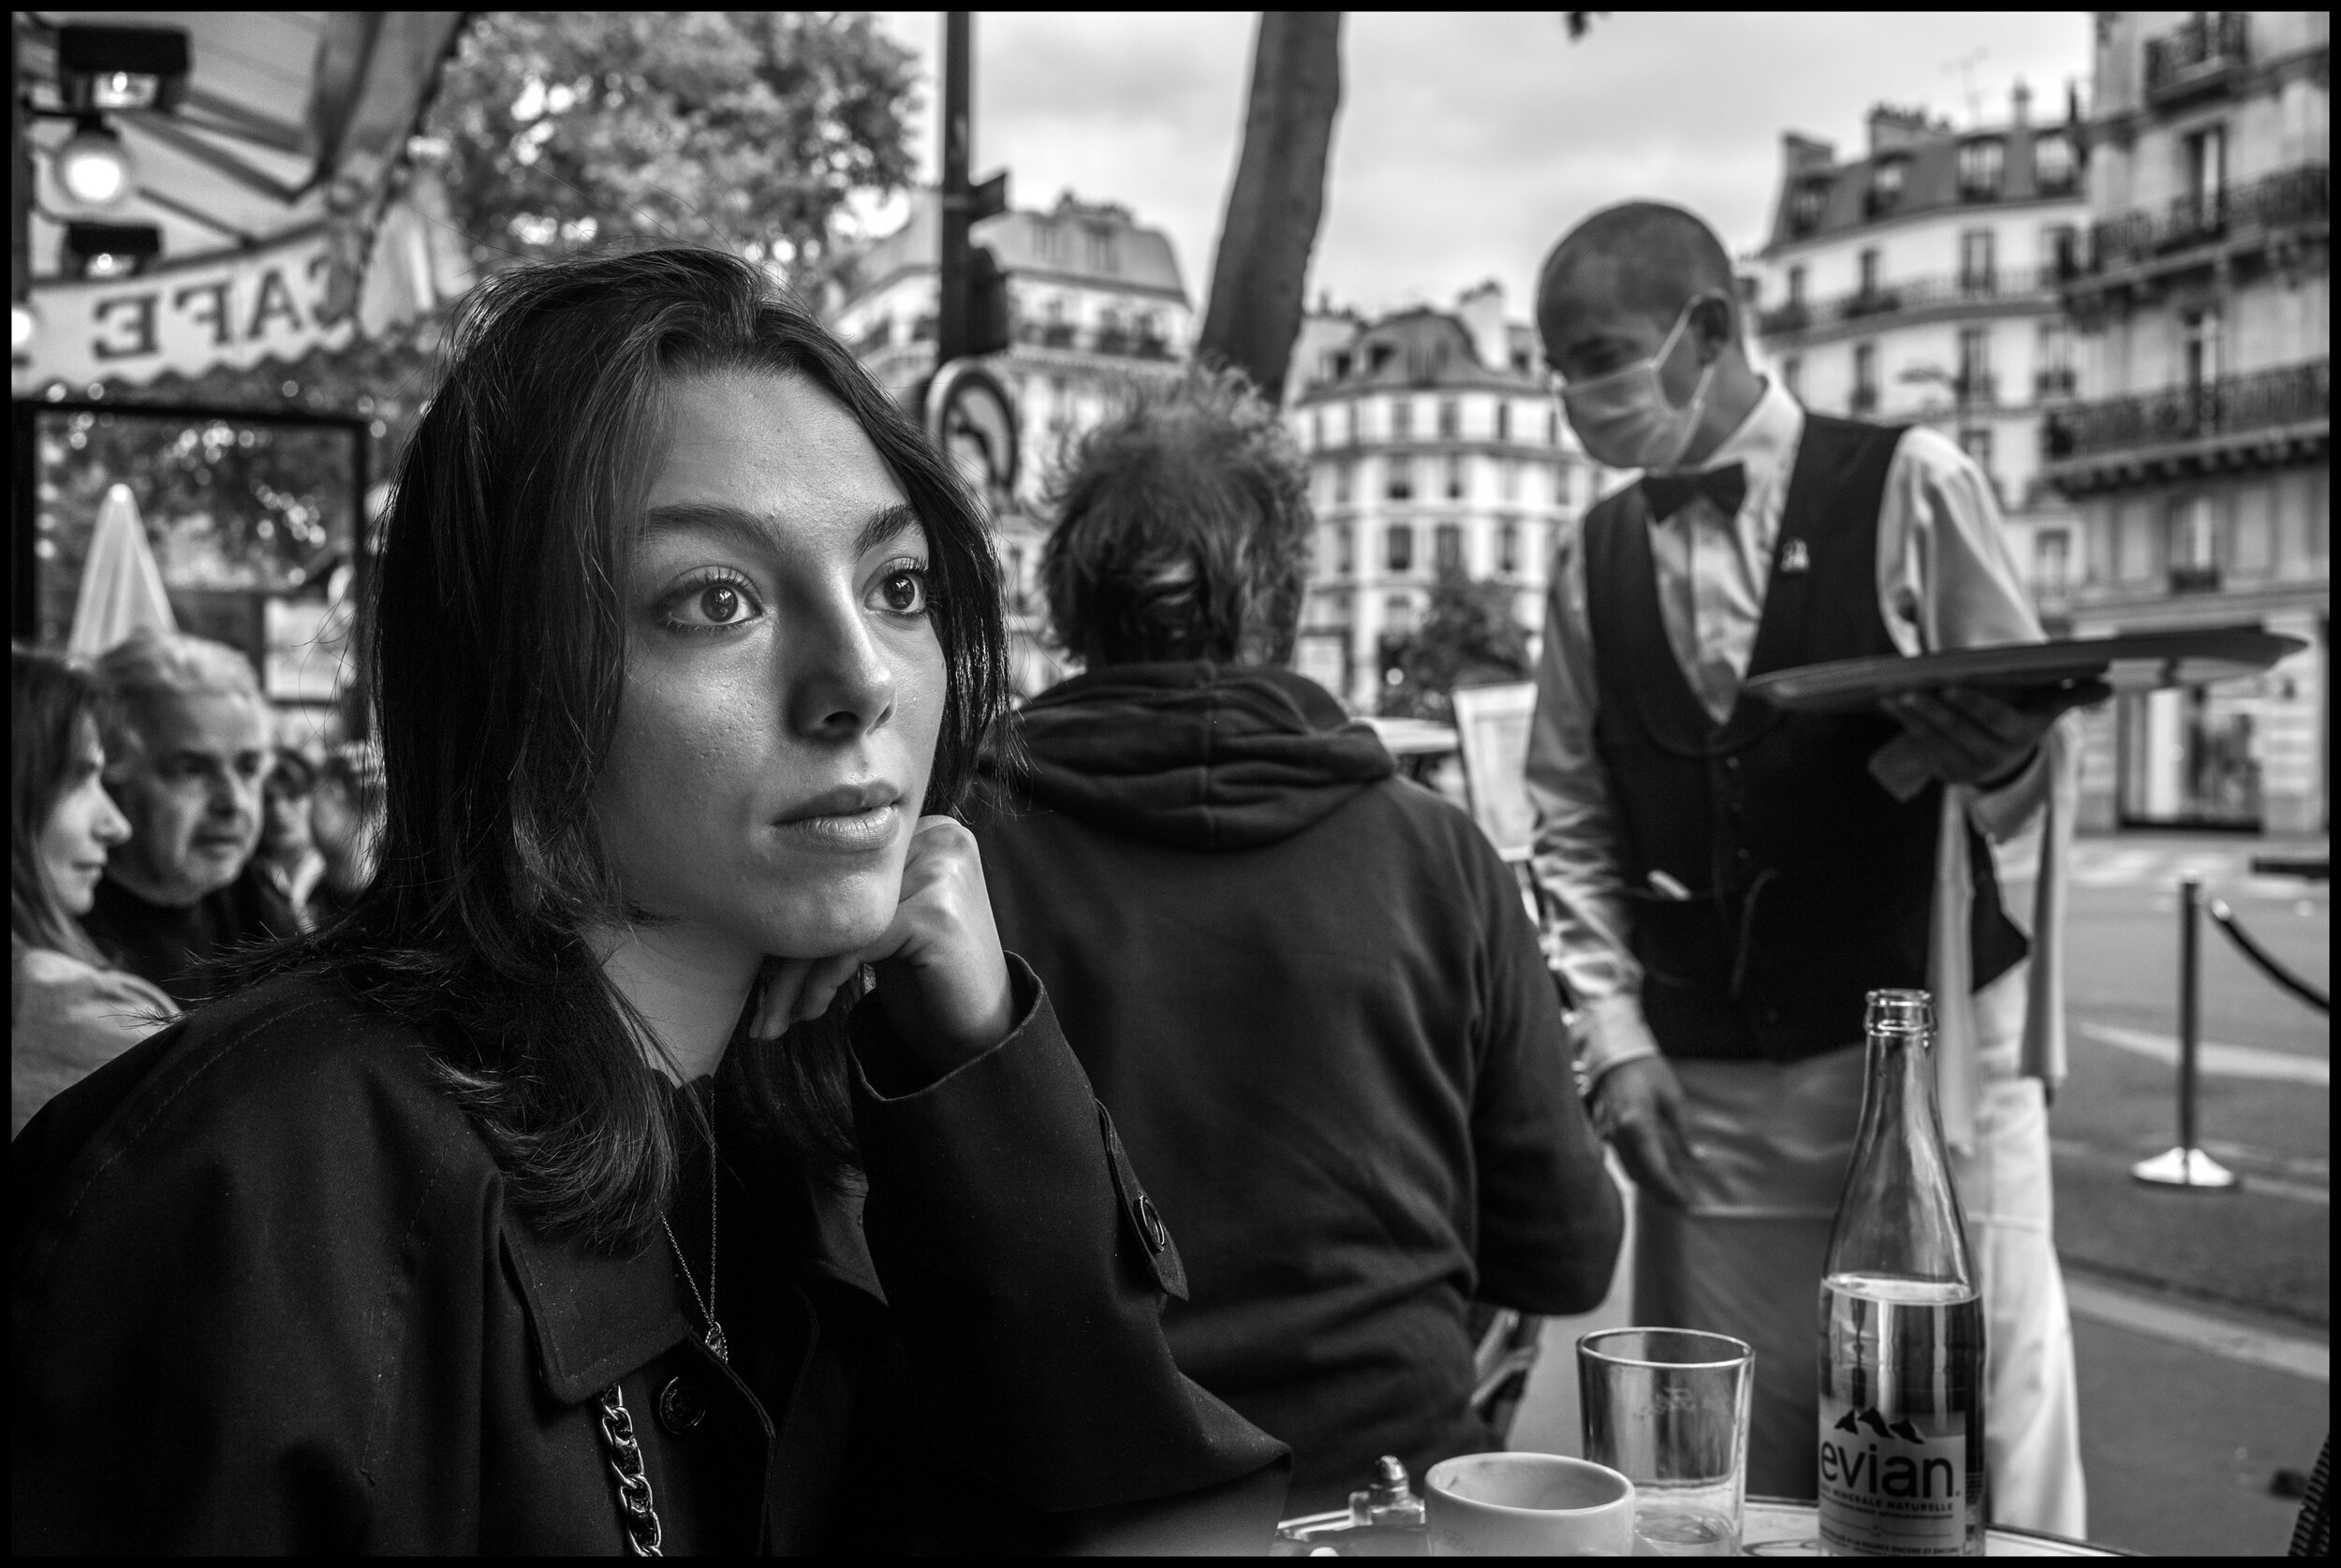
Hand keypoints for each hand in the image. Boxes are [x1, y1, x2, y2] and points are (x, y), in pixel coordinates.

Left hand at [751, 816, 1014, 1077]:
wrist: (984, 1037)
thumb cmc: (926, 982)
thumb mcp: (883, 924)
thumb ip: (847, 893)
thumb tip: (756, 894)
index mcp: (926, 830)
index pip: (838, 866)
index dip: (792, 920)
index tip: (762, 974)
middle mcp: (941, 837)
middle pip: (836, 889)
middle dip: (787, 954)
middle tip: (763, 1008)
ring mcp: (943, 870)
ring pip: (839, 918)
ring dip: (797, 976)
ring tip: (778, 1019)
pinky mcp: (938, 911)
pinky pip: (855, 940)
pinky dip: (824, 979)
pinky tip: (814, 1009)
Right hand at [1587, 1056, 1698, 1208]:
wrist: (1614, 1053)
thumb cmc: (1647, 1071)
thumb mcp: (1673, 1098)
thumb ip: (1684, 1132)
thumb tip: (1699, 1159)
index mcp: (1637, 1126)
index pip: (1655, 1169)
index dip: (1671, 1189)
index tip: (1687, 1203)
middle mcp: (1619, 1135)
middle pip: (1640, 1176)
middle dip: (1661, 1193)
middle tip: (1681, 1205)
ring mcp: (1608, 1134)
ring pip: (1629, 1170)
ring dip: (1649, 1185)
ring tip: (1670, 1193)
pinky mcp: (1604, 1132)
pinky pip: (1622, 1159)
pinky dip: (1638, 1170)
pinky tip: (1653, 1172)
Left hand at [1883, 680, 2107, 788]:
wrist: (2009, 754)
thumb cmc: (2028, 713)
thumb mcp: (2048, 704)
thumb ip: (2072, 692)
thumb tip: (2109, 686)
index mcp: (2020, 735)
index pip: (1996, 720)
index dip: (1973, 704)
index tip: (1950, 686)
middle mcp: (1995, 756)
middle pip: (1959, 730)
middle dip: (1933, 709)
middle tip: (1908, 689)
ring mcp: (1969, 767)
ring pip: (1936, 738)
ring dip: (1912, 716)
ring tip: (1891, 694)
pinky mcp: (1948, 772)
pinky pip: (1923, 746)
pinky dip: (1907, 724)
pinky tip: (1890, 704)